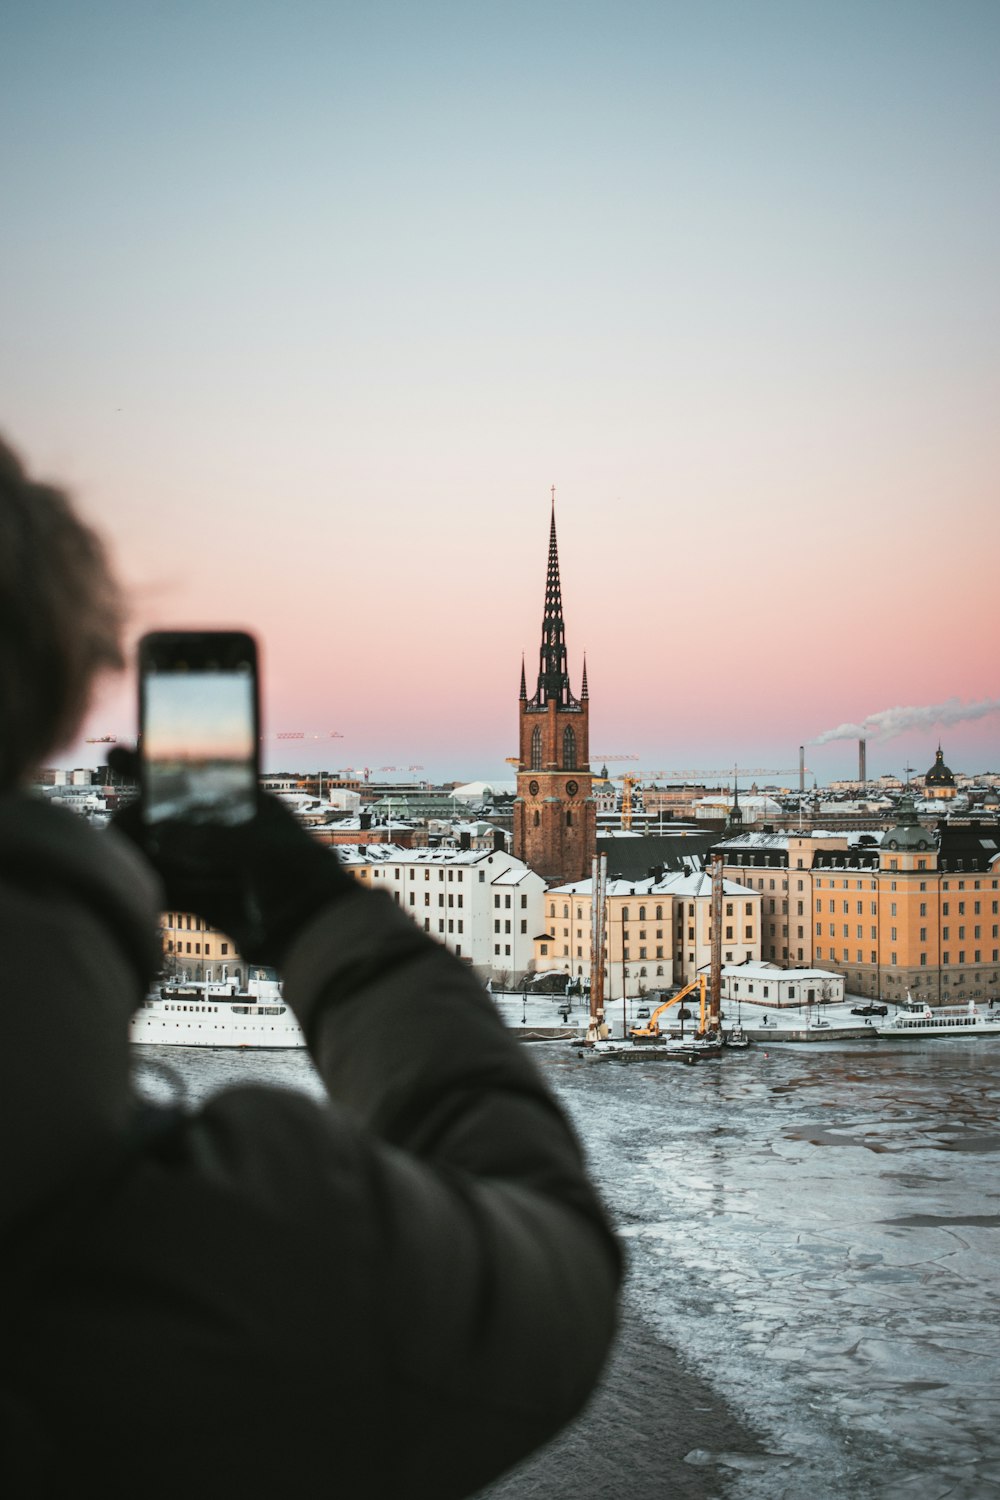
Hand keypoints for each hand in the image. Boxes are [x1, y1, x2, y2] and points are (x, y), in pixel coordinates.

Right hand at [108, 749, 355, 966]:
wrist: (319, 931)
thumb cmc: (298, 876)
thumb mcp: (251, 847)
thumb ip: (204, 838)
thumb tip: (158, 833)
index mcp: (252, 808)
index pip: (198, 781)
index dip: (160, 770)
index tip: (125, 753)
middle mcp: (236, 837)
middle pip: (180, 821)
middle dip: (146, 817)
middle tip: (117, 816)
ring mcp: (227, 872)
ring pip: (175, 858)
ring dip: (147, 855)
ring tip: (114, 848)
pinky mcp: (220, 906)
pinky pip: (180, 893)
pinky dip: (158, 888)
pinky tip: (133, 881)